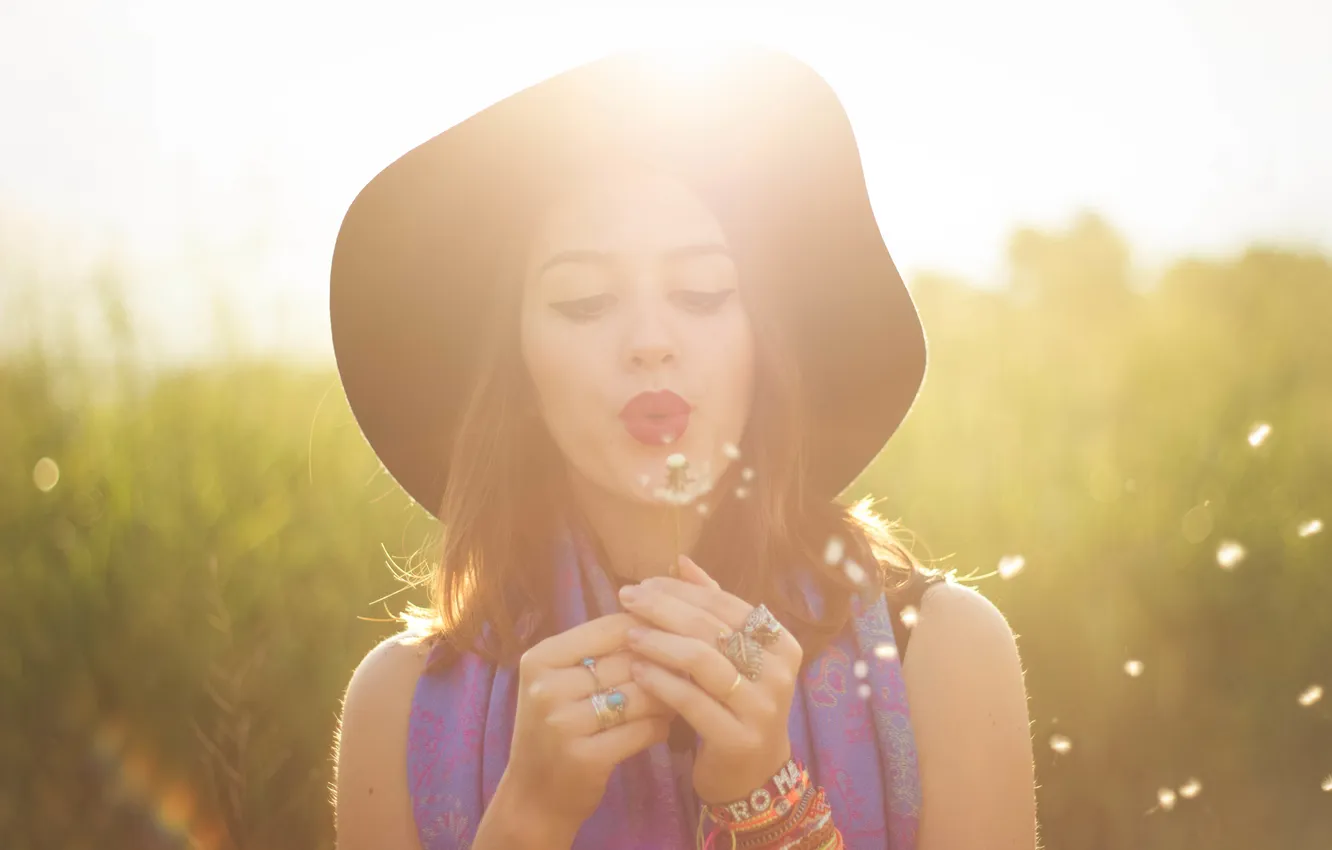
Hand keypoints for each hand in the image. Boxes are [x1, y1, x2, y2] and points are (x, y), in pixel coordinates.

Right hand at [500, 613, 676, 832]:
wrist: (531, 796)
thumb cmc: (552, 728)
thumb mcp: (559, 681)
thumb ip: (598, 651)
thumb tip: (659, 620)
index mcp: (541, 658)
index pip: (610, 627)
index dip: (648, 629)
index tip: (673, 635)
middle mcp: (547, 687)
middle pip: (629, 661)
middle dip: (662, 666)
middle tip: (685, 671)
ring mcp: (564, 724)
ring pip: (641, 694)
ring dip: (667, 696)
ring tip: (678, 697)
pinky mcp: (586, 758)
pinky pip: (643, 729)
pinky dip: (660, 726)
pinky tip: (662, 727)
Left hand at [617, 556, 800, 804]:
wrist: (751, 774)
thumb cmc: (736, 704)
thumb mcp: (731, 654)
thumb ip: (712, 607)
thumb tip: (681, 561)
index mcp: (781, 642)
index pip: (726, 603)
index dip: (683, 589)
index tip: (645, 582)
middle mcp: (778, 672)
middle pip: (712, 627)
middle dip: (664, 608)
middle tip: (627, 598)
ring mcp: (762, 707)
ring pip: (702, 660)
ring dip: (659, 642)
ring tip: (628, 633)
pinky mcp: (738, 738)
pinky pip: (691, 701)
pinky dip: (660, 681)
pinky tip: (636, 670)